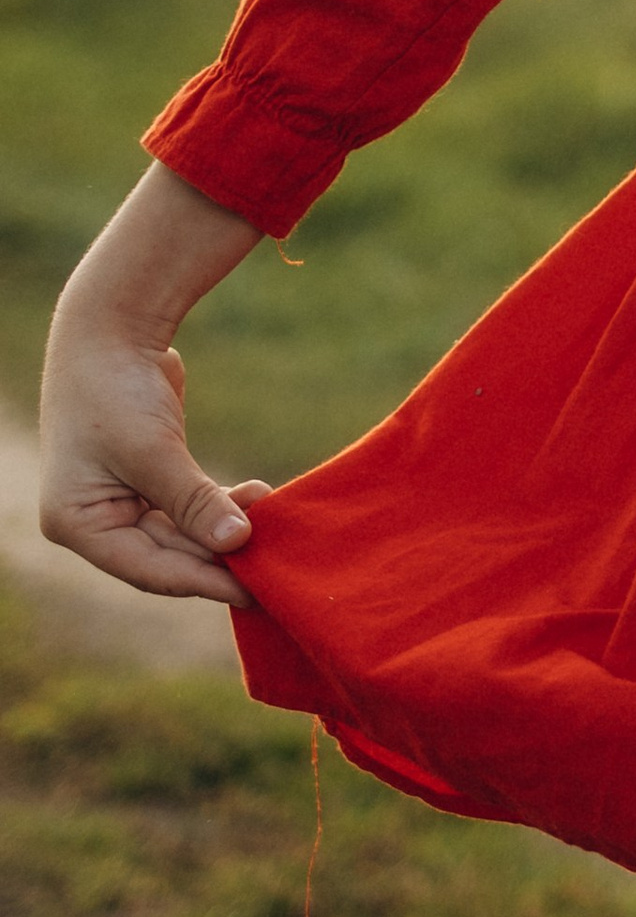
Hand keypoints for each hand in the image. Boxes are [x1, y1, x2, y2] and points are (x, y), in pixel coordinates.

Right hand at [39, 165, 268, 599]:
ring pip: (181, 534)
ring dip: (225, 529)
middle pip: (166, 556)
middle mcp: (94, 521)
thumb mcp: (153, 451)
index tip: (253, 589)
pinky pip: (186, 508)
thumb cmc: (117, 389)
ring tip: (275, 521)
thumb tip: (238, 543)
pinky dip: (219, 505)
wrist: (110, 327)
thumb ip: (193, 502)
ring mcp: (119, 500)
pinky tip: (257, 497)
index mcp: (78, 524)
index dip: (203, 580)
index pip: (148, 570)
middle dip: (220, 557)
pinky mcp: (146, 478)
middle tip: (275, 566)